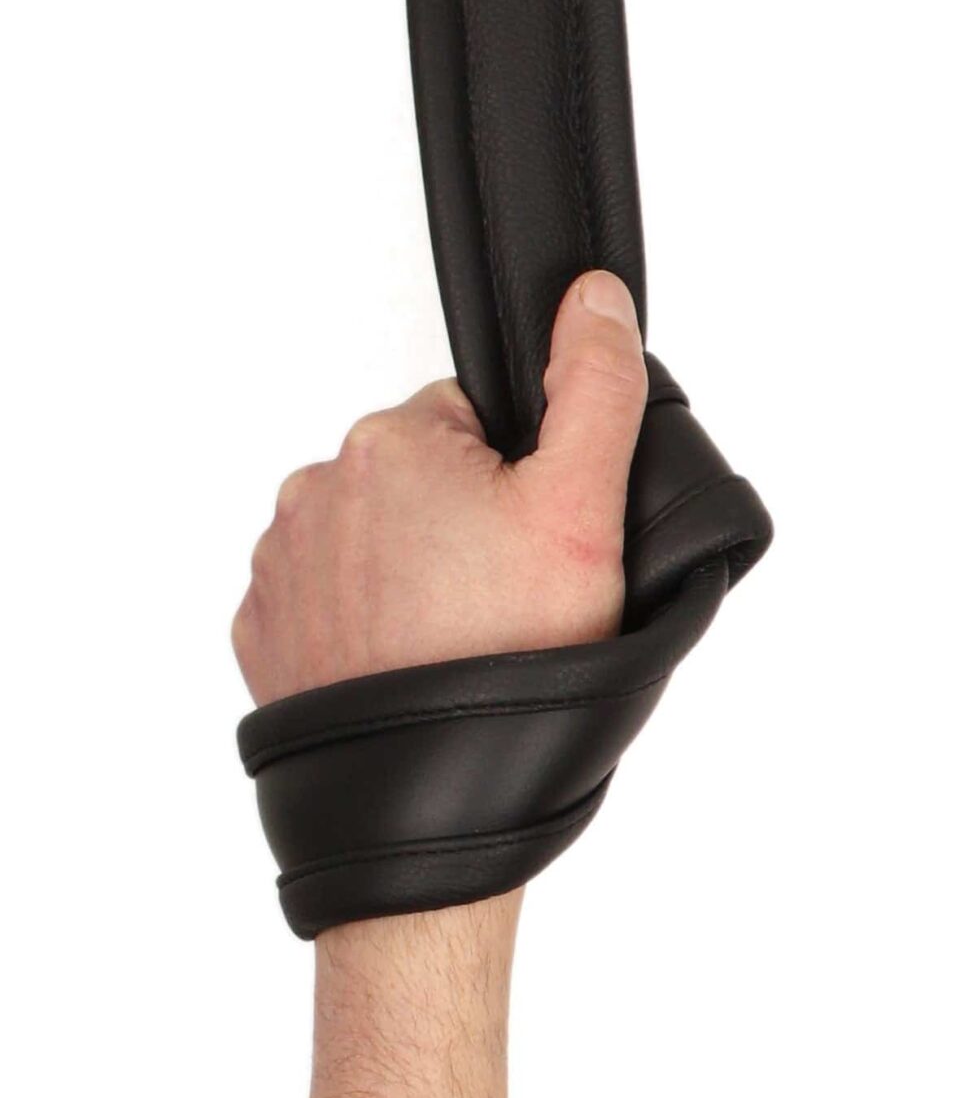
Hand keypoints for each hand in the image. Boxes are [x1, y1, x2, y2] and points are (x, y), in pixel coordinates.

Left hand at [233, 272, 649, 704]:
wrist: (432, 802)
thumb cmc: (511, 657)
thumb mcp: (585, 507)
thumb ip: (596, 384)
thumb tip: (592, 295)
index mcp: (391, 442)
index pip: (476, 418)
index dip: (525, 477)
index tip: (537, 539)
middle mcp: (315, 492)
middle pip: (427, 475)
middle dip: (469, 519)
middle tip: (511, 593)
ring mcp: (280, 570)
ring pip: (379, 537)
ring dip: (418, 569)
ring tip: (466, 634)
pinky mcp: (265, 637)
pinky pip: (333, 599)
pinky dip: (374, 621)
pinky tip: (415, 660)